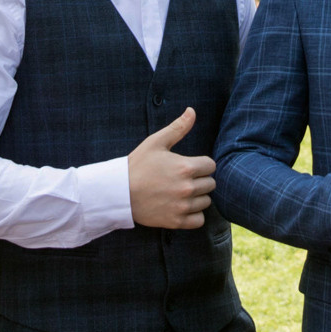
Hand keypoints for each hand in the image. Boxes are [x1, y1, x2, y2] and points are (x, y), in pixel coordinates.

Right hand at [128, 107, 215, 229]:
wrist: (119, 192)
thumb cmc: (137, 165)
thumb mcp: (156, 142)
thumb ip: (178, 127)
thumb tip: (192, 110)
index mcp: (186, 167)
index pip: (211, 166)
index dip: (202, 164)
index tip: (190, 166)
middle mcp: (187, 188)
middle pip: (211, 184)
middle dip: (200, 180)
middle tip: (184, 179)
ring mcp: (182, 206)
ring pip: (206, 202)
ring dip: (198, 197)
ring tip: (182, 192)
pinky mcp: (176, 221)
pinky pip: (199, 220)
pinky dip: (194, 215)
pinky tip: (183, 206)